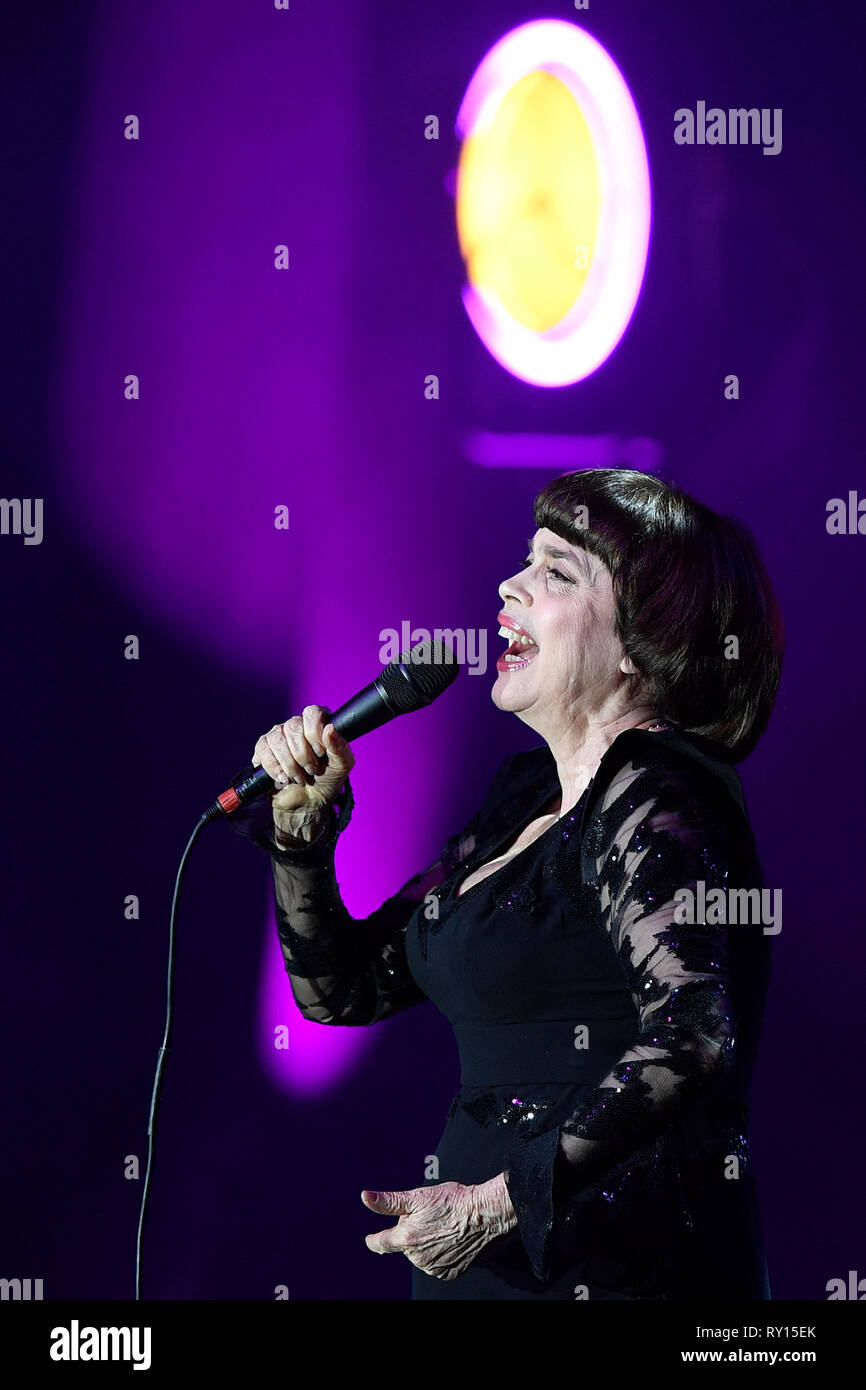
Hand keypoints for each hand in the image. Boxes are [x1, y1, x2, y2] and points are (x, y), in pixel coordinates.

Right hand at [251, 705, 354, 841]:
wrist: (307, 803)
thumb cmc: (326, 781)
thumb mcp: (341, 766)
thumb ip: (339, 747)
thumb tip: (329, 729)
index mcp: (318, 724)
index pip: (312, 712)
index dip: (314, 732)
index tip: (320, 752)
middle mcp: (297, 725)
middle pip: (293, 726)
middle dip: (303, 754)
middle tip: (311, 769)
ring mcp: (278, 735)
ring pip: (277, 738)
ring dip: (290, 764)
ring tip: (298, 777)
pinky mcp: (263, 748)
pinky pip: (263, 749)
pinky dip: (274, 767)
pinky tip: (283, 777)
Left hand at [361, 1175, 517, 1280]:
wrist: (482, 1214)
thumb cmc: (451, 1202)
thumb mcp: (417, 1197)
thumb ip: (388, 1202)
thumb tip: (365, 1197)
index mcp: (406, 1239)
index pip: (381, 1243)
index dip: (374, 1240)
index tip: (370, 1240)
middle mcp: (418, 1258)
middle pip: (404, 1246)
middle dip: (410, 1233)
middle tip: (428, 1217)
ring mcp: (433, 1267)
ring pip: (420, 1255)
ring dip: (424, 1244)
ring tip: (441, 1227)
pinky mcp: (448, 1273)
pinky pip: (436, 1264)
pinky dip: (439, 1254)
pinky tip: (448, 1240)